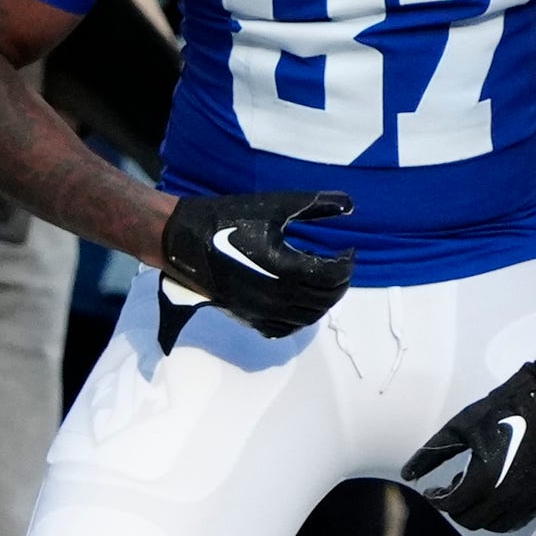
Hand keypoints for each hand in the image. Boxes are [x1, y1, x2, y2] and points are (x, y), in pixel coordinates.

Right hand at [161, 190, 354, 338]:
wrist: (184, 240)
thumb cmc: (228, 219)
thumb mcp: (276, 206)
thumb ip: (316, 205)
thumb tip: (350, 205)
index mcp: (286, 269)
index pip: (333, 276)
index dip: (347, 264)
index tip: (348, 251)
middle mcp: (277, 297)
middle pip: (325, 300)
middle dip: (340, 283)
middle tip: (341, 266)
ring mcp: (262, 311)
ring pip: (308, 318)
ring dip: (323, 302)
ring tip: (325, 283)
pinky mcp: (248, 317)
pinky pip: (284, 330)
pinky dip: (300, 319)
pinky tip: (302, 302)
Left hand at [404, 360, 535, 534]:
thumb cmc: (506, 407)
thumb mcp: (462, 425)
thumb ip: (432, 452)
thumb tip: (408, 474)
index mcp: (487, 477)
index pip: (453, 506)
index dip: (437, 500)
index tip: (432, 490)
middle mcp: (509, 495)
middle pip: (472, 521)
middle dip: (456, 508)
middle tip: (452, 488)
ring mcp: (530, 498)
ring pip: (495, 525)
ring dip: (478, 514)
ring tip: (474, 490)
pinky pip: (517, 519)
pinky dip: (500, 515)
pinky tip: (495, 495)